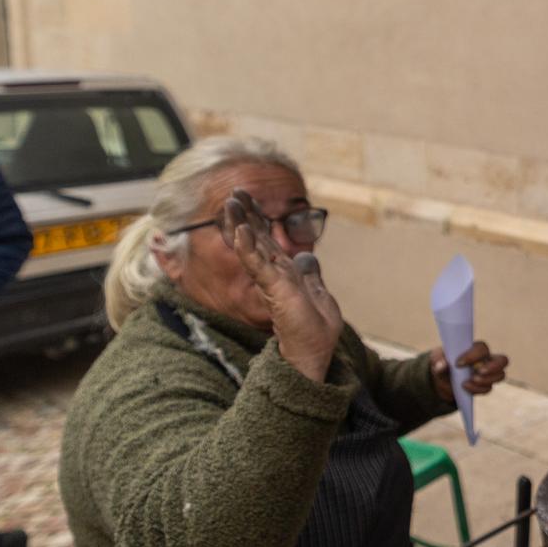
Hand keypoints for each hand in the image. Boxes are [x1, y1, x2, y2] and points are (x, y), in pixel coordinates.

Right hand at [220, 189, 341, 381]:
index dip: (256, 218)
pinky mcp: (274, 289)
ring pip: (252, 247)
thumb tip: (307, 257)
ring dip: (240, 225)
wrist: (314, 353)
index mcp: (284, 272)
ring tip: (229, 205)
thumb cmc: (316, 331)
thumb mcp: (318, 294)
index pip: (266, 239)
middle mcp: (274, 273)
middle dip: (244, 215)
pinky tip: (241, 231)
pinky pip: (258, 264)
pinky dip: (249, 247)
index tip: (245, 197)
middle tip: (233, 193)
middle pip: (255, 238)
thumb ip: (309, 275)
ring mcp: (272, 280)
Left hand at [429, 341, 508, 401]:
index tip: (458, 364)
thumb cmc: (442, 363)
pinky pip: (489, 388)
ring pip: (500, 375)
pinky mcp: (485, 385)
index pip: (482, 348)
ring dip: (486, 380)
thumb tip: (442, 365)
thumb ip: (439, 362)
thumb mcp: (437, 361)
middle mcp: (487, 359)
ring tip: (468, 382)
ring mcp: (489, 373)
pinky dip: (478, 389)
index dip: (473, 356)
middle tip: (478, 372)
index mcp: (475, 349)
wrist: (442, 380)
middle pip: (503, 360)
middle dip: (493, 367)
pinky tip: (465, 387)